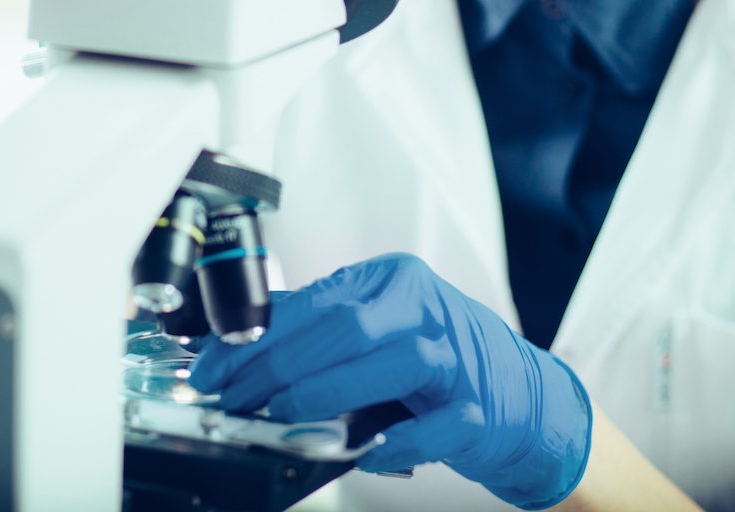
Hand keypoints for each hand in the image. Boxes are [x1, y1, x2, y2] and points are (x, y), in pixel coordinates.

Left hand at [188, 253, 592, 509]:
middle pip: (345, 326)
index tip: (214, 366)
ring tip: (281, 415)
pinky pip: (439, 426)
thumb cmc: (436, 359)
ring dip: (328, 391)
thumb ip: (319, 332)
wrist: (520, 395)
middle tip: (234, 397)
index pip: (315, 301)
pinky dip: (401, 441)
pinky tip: (366, 452)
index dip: (256, 335)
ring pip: (392, 363)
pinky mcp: (479, 411)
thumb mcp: (378, 329)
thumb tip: (238, 346)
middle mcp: (426, 309)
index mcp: (393, 281)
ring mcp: (456, 359)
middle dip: (278, 364)